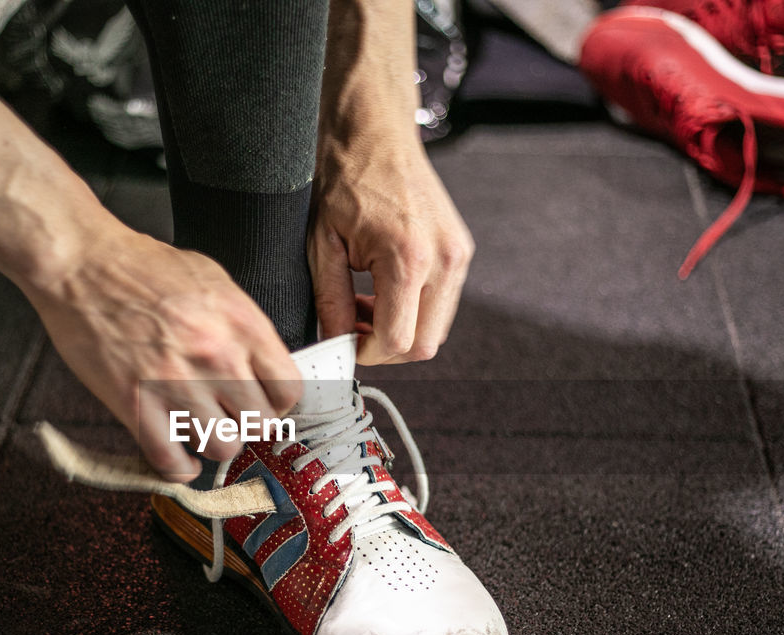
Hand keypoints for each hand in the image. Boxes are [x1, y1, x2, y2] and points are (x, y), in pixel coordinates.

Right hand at [27, 225, 301, 482]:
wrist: (80, 264)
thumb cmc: (140, 267)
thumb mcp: (213, 280)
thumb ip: (242, 324)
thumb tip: (262, 362)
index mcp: (240, 323)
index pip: (288, 390)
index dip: (277, 401)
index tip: (263, 401)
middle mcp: (216, 357)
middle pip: (261, 425)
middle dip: (248, 424)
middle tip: (230, 416)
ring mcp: (175, 384)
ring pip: (222, 447)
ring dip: (214, 442)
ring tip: (200, 427)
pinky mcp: (136, 405)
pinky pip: (171, 460)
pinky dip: (178, 466)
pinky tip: (178, 454)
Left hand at [309, 126, 473, 365]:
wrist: (375, 132)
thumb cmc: (346, 178)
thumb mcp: (322, 244)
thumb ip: (330, 302)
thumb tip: (334, 345)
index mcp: (408, 257)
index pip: (397, 340)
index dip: (365, 353)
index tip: (343, 344)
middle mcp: (443, 259)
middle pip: (424, 345)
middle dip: (385, 347)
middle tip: (352, 328)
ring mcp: (458, 255)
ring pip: (436, 329)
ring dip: (401, 329)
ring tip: (365, 304)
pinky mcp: (461, 250)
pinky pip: (442, 304)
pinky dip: (414, 310)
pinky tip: (384, 289)